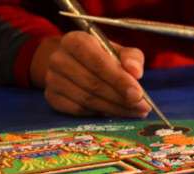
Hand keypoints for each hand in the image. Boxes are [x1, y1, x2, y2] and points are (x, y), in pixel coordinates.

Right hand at [34, 32, 151, 116]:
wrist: (72, 62)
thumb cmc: (100, 56)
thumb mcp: (117, 50)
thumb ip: (131, 58)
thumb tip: (136, 72)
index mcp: (75, 40)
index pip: (98, 62)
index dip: (119, 79)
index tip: (138, 94)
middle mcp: (59, 59)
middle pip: (93, 84)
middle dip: (121, 98)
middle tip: (141, 107)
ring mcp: (52, 79)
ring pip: (87, 100)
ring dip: (114, 108)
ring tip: (134, 111)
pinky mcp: (52, 97)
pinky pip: (79, 110)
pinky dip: (99, 113)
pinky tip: (114, 112)